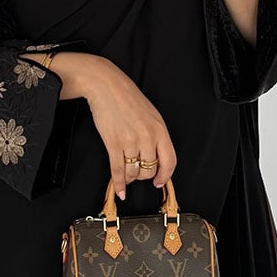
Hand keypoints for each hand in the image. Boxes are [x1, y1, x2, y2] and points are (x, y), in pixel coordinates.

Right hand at [83, 56, 177, 200]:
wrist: (107, 86)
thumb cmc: (128, 98)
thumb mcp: (151, 114)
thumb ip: (156, 135)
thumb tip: (156, 156)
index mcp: (160, 129)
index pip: (170, 161)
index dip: (165, 176)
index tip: (159, 182)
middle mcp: (147, 137)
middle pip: (150, 170)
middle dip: (144, 175)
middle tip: (138, 173)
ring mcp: (130, 141)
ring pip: (134, 172)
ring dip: (130, 178)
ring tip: (127, 175)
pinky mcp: (113, 143)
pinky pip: (118, 171)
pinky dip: (119, 183)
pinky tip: (119, 190)